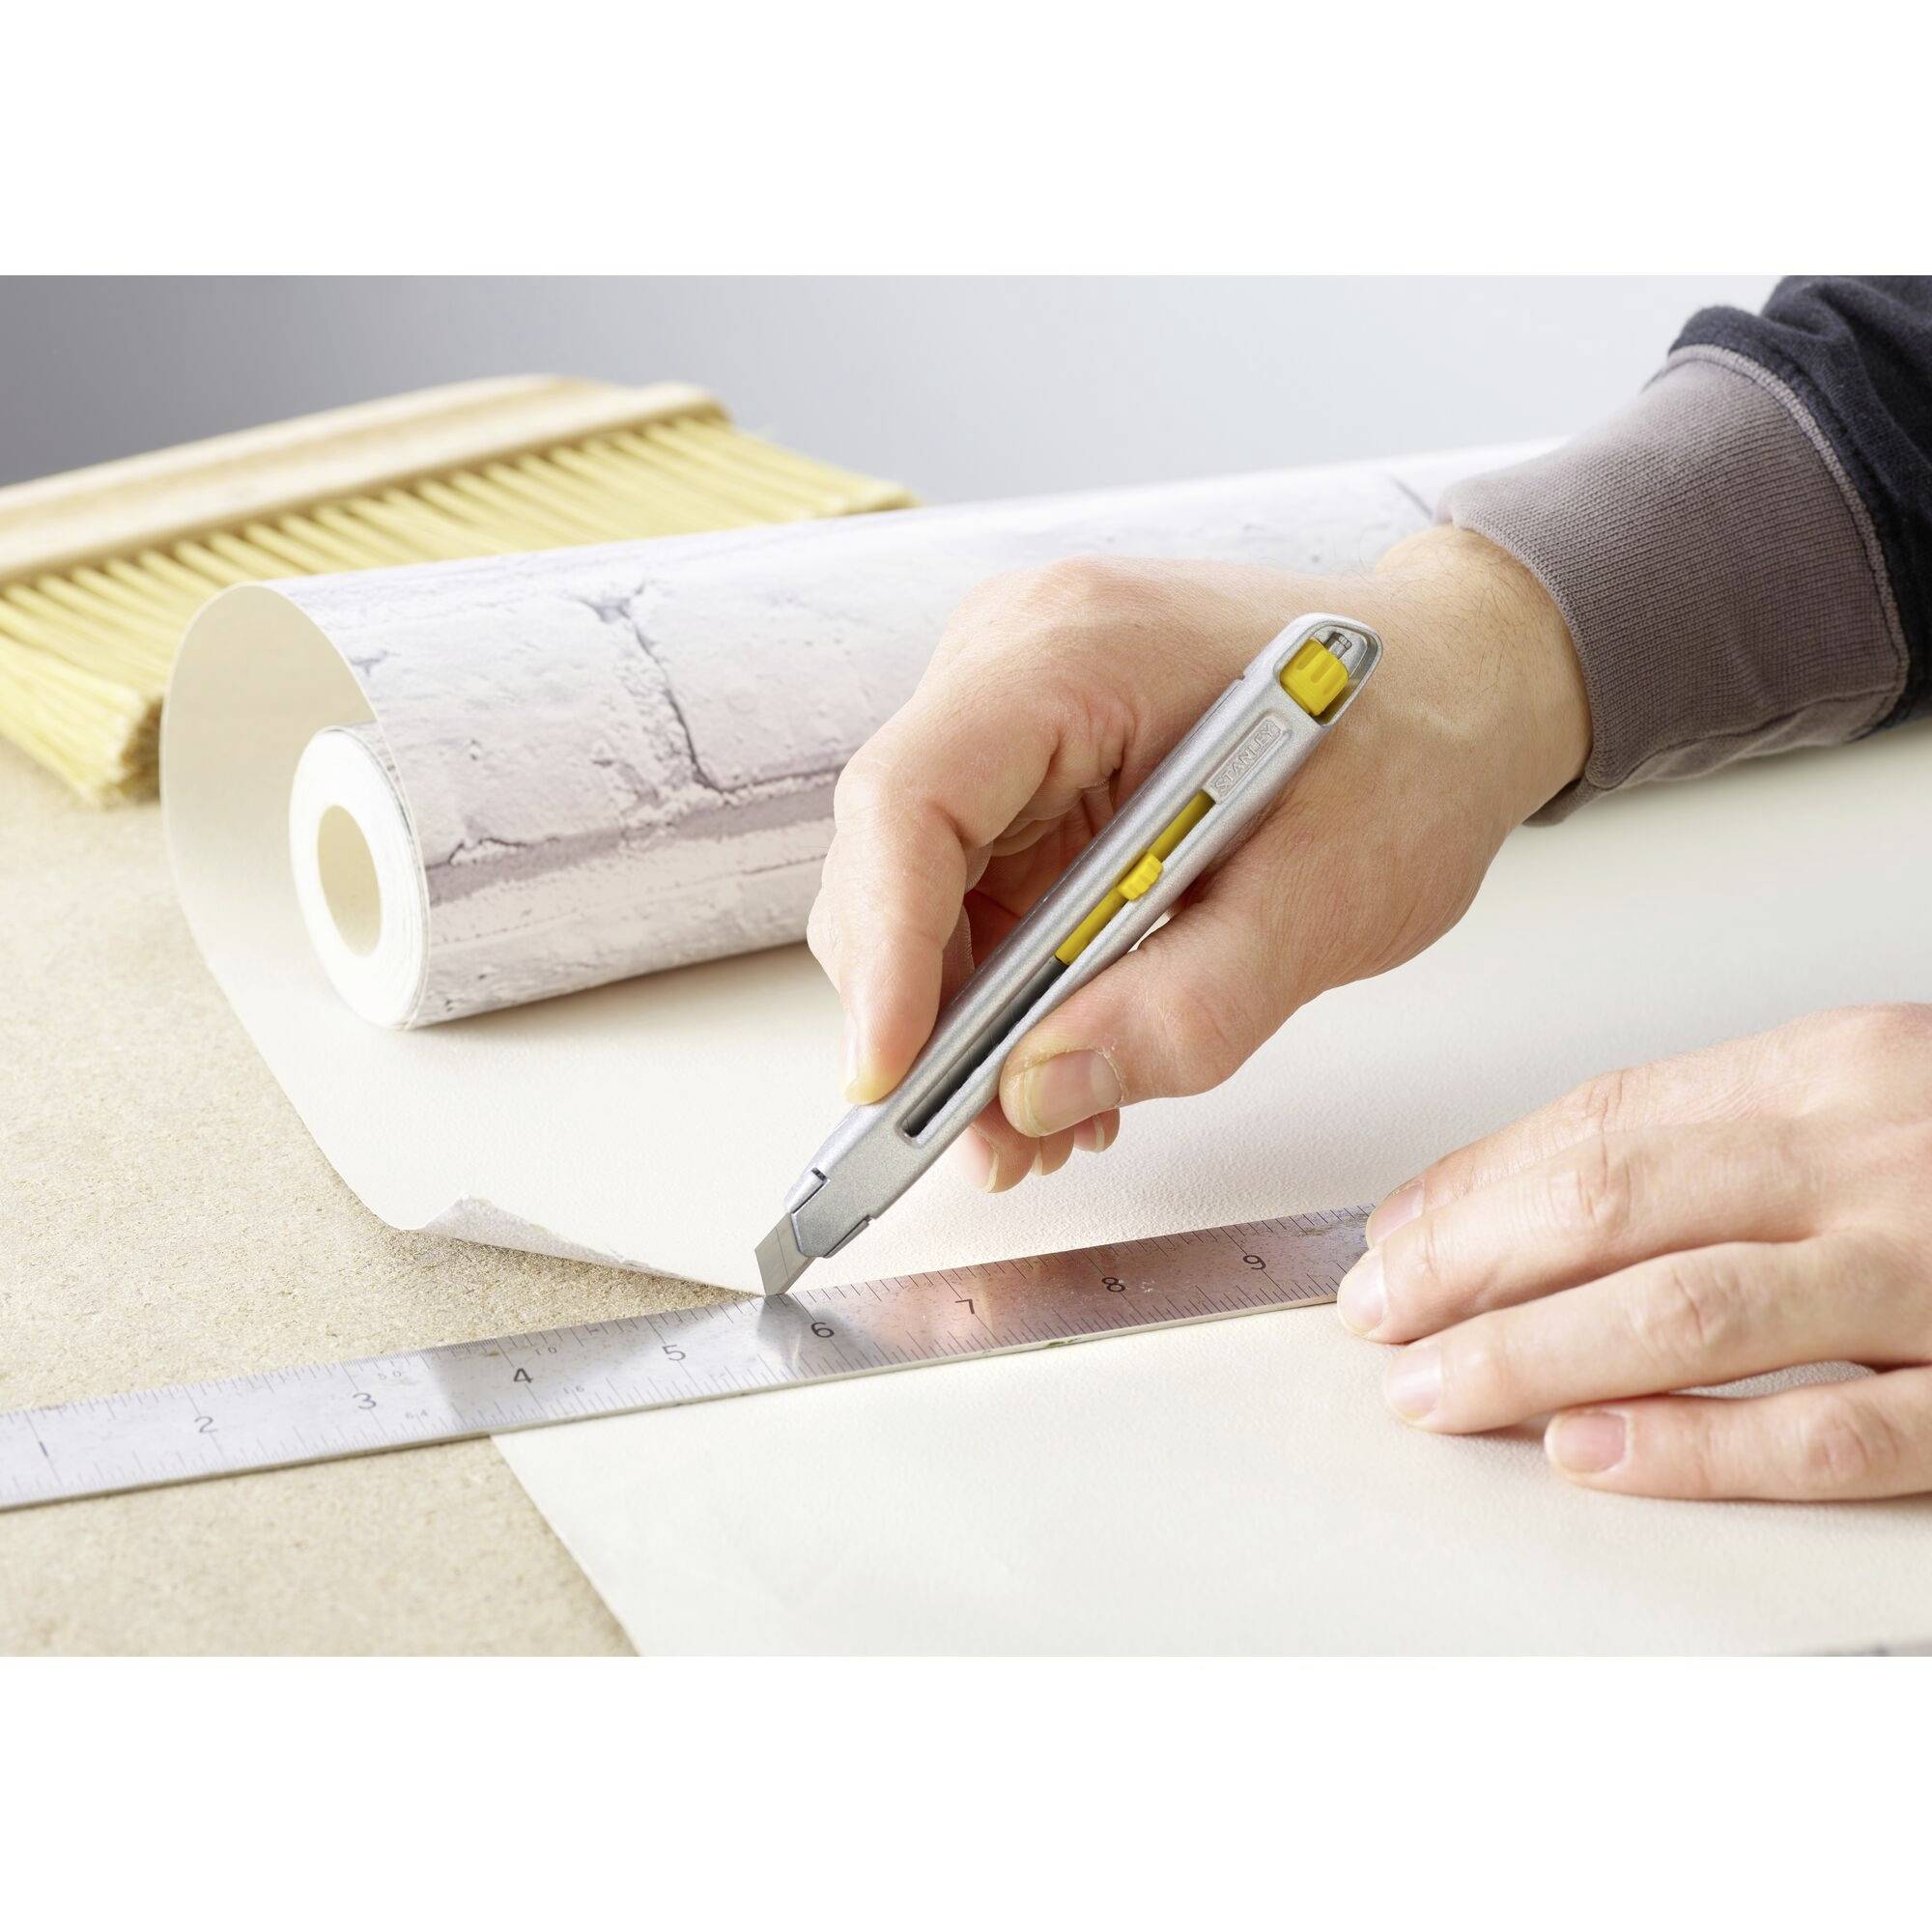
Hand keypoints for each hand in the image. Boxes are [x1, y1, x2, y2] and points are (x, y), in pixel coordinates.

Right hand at [808, 525, 1589, 1188]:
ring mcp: (1012, 712)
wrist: (1459, 681)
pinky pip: (977, 894)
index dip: (886, 950)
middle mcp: (1015, 661)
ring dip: (967, 1022)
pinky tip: (1070, 1059)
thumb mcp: (1330, 898)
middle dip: (929, 1015)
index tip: (892, 1083)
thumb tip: (1036, 1095)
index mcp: (1079, 652)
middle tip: (991, 1141)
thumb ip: (1188, 1010)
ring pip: (922, 892)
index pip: (913, 800)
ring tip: (1045, 1124)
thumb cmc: (1413, 746)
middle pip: (894, 856)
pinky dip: (1008, 991)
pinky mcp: (1029, 770)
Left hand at [1340, 1004, 1931, 1499]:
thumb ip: (1708, 1137)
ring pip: (1688, 1311)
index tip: (1390, 1243)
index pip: (1602, 1124)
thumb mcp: (1869, 1100)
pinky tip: (1589, 1451)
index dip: (1471, 1191)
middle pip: (1612, 1203)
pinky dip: (1696, 1445)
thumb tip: (1506, 1195)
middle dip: (1463, 1266)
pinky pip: (1831, 1432)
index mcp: (1835, 1071)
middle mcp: (1872, 1158)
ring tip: (1434, 1391)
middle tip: (1379, 1316)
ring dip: (1531, 1355)